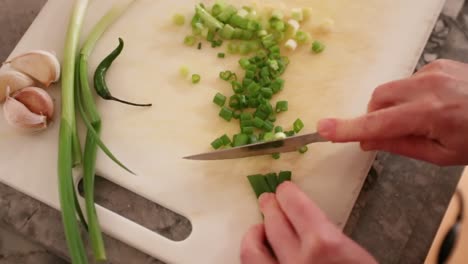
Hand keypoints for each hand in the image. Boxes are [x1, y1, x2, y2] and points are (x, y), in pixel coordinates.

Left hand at [240, 181, 376, 263]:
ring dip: (253, 234)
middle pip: (272, 223)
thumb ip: (330, 240)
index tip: (284, 190)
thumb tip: (307, 225)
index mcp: (324, 245)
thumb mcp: (356, 258)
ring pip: (251, 251)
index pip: (296, 206)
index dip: (288, 194)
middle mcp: (297, 261)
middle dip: (270, 207)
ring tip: (258, 228)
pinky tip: (259, 256)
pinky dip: (254, 260)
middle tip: (268, 200)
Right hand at [317, 59, 467, 165]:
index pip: (378, 123)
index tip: (323, 129)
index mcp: (431, 115)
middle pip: (378, 99)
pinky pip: (407, 80)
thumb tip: (368, 142)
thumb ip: (401, 146)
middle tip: (388, 133)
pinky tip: (430, 103)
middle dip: (374, 116)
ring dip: (391, 106)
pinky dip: (408, 95)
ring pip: (389, 89)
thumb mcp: (443, 154)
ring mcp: (433, 71)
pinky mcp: (437, 63)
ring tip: (418, 117)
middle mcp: (428, 87)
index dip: (349, 128)